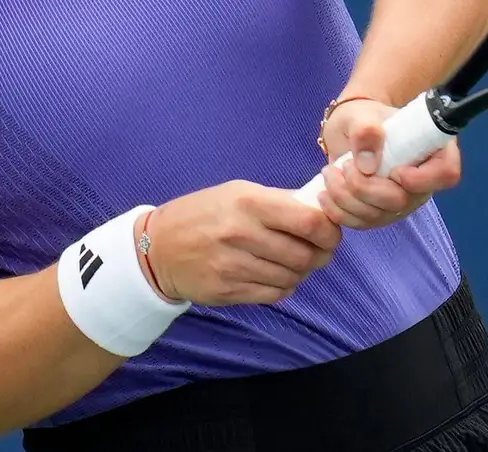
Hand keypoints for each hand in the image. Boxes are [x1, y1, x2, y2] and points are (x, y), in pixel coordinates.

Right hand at [143, 180, 341, 306]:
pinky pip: (273, 294)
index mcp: (249, 203)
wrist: (157, 247)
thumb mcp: (238, 193)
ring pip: (292, 277)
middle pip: (305, 255)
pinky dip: (283, 287)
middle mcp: (241, 234)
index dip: (329, 231)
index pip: (309, 222)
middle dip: (320, 256)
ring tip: (293, 263)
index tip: (330, 233)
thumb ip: (280, 202)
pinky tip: (275, 276)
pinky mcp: (227, 291)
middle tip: (318, 252)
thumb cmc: (205, 214)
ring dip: (301, 273)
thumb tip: (322, 209)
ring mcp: (233, 266)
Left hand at [315, 98, 462, 229]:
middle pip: (403, 201)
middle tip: (345, 165)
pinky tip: (325, 193)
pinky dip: (337, 211)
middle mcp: (421, 183)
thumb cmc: (364, 118)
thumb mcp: (362, 115)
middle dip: (366, 188)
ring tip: (330, 173)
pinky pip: (360, 224)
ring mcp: (401, 203)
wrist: (349, 130)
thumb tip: (367, 164)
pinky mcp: (379, 215)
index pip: (446, 174)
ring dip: (346, 198)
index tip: (395, 170)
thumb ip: (366, 130)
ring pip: (378, 216)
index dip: (422, 179)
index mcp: (432, 152)